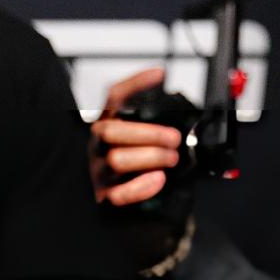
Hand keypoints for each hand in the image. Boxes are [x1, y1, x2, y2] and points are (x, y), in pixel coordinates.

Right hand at [88, 67, 182, 205]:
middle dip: (149, 133)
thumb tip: (181, 103)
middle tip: (174, 138)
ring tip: (171, 158)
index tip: (159, 75)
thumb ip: (155, 124)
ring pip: (115, 160)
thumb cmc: (133, 165)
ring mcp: (99, 170)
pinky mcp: (103, 196)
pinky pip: (118, 194)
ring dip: (150, 157)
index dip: (135, 84)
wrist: (117, 204)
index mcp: (108, 124)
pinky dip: (142, 187)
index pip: (114, 98)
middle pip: (110, 131)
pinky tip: (158, 179)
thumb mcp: (140, 139)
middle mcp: (98, 144)